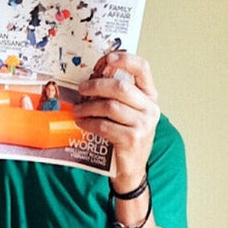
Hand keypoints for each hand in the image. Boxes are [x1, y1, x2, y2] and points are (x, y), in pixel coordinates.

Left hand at [73, 52, 159, 191]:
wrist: (131, 169)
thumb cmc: (127, 137)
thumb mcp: (129, 113)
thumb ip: (120, 96)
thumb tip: (94, 77)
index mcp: (150, 97)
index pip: (143, 68)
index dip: (124, 59)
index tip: (107, 59)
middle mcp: (150, 109)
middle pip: (121, 87)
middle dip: (96, 85)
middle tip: (81, 89)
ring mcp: (143, 125)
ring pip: (110, 107)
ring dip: (89, 107)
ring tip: (77, 110)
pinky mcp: (132, 139)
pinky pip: (105, 126)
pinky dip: (89, 123)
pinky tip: (82, 123)